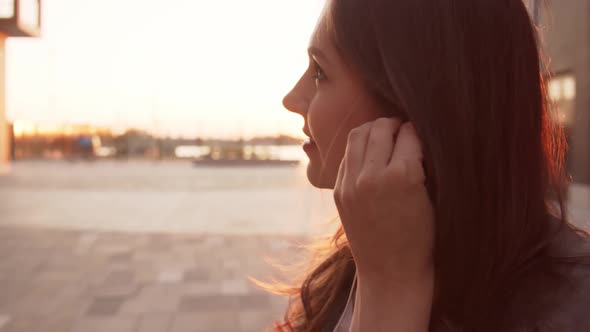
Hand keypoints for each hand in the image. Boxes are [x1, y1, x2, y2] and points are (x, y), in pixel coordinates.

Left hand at [334, 117, 434, 282]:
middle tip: (403, 131)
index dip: (418, 131)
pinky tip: (371, 155)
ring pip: (358, 135)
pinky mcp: (339, 191)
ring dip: (374, 130)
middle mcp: (373, 176)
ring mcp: (351, 184)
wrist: (391, 272)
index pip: (409, 133)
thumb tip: (415, 134)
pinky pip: (347, 156)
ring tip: (386, 137)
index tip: (422, 134)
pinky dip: (359, 149)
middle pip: (381, 127)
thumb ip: (421, 164)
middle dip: (395, 125)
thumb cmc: (421, 238)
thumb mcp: (431, 198)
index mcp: (403, 176)